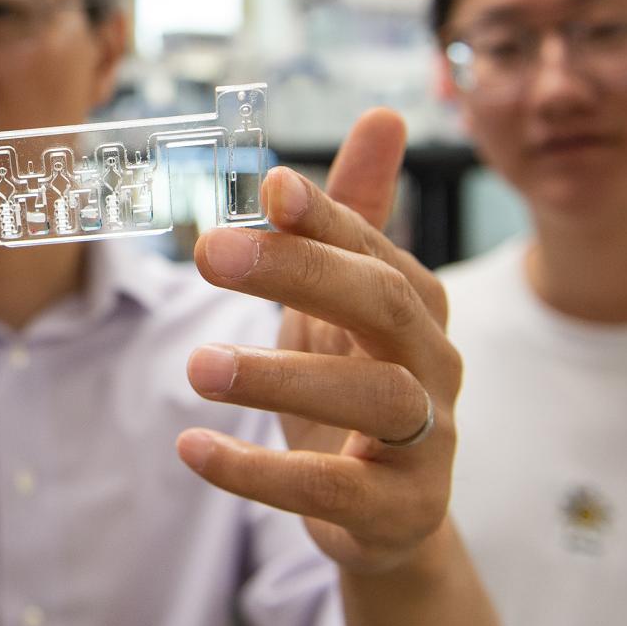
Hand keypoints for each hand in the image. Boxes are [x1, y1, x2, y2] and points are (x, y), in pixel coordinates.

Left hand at [178, 108, 459, 573]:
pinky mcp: (396, 509)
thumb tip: (384, 114)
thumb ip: (353, 213)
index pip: (374, 247)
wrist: (389, 512)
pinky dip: (258, 472)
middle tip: (208, 250)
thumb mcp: (348, 298)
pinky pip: (331, 489)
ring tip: (196, 367)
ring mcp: (426, 441)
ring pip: (373, 399)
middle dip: (301, 272)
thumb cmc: (357, 380)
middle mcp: (434, 364)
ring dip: (280, 377)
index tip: (270, 185)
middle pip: (385, 306)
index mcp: (417, 304)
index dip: (327, 216)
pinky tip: (191, 447)